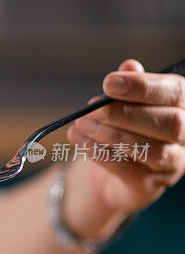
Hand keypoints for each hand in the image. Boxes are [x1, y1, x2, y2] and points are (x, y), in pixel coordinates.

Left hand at [67, 59, 184, 214]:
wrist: (109, 173)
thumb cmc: (122, 128)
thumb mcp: (123, 103)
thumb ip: (128, 86)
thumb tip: (129, 66)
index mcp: (184, 107)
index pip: (175, 93)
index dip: (143, 87)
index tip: (109, 82)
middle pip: (169, 123)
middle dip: (125, 113)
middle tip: (91, 109)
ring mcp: (173, 165)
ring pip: (151, 149)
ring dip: (111, 134)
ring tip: (81, 124)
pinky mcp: (150, 187)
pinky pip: (129, 170)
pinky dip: (101, 153)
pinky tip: (79, 140)